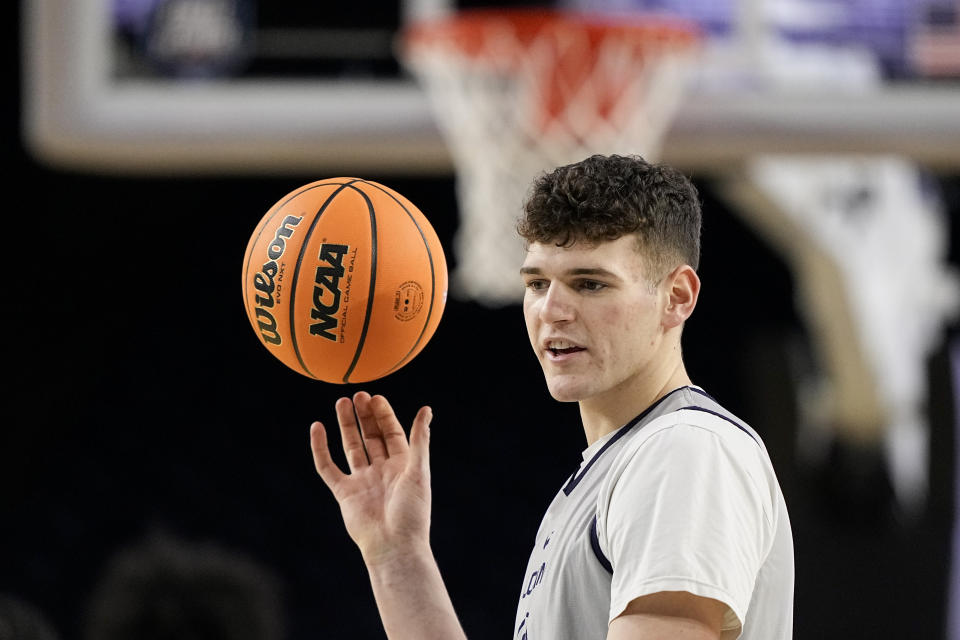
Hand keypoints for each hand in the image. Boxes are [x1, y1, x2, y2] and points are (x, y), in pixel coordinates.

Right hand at [310, 392, 432, 564]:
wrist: (394, 546)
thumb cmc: (412, 512)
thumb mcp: (418, 470)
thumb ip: (420, 439)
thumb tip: (427, 409)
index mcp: (402, 465)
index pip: (392, 433)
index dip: (384, 415)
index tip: (375, 396)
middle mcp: (382, 471)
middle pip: (371, 437)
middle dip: (365, 416)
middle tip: (357, 394)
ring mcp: (362, 481)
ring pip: (351, 447)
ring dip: (347, 425)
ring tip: (341, 402)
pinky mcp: (344, 493)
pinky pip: (328, 467)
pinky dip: (321, 448)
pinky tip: (317, 428)